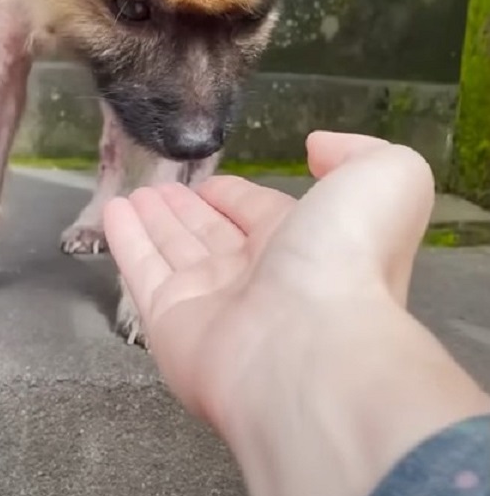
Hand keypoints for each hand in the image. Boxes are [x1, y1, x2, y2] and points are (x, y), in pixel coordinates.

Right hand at [103, 132, 434, 431]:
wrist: (312, 348)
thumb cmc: (349, 256)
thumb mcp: (382, 177)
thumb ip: (355, 152)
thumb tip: (316, 147)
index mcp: (307, 244)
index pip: (261, 214)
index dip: (236, 197)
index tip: (213, 182)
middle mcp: (259, 277)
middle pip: (212, 235)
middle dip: (187, 209)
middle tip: (159, 186)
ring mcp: (213, 305)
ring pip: (175, 251)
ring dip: (153, 221)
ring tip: (131, 194)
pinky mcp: (169, 326)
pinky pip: (142, 273)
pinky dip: (126, 242)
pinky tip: (112, 213)